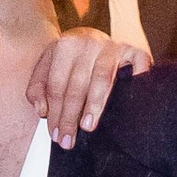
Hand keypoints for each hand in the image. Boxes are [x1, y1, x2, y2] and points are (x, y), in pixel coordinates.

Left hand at [28, 26, 145, 148]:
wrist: (91, 36)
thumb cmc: (69, 59)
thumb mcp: (46, 67)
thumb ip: (37, 88)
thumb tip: (42, 110)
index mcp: (66, 45)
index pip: (57, 85)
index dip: (55, 112)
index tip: (55, 135)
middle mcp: (89, 43)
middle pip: (77, 85)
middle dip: (71, 116)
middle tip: (68, 140)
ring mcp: (113, 47)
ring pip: (103, 79)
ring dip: (95, 105)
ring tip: (88, 126)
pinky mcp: (134, 50)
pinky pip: (138, 64)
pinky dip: (138, 77)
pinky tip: (133, 96)